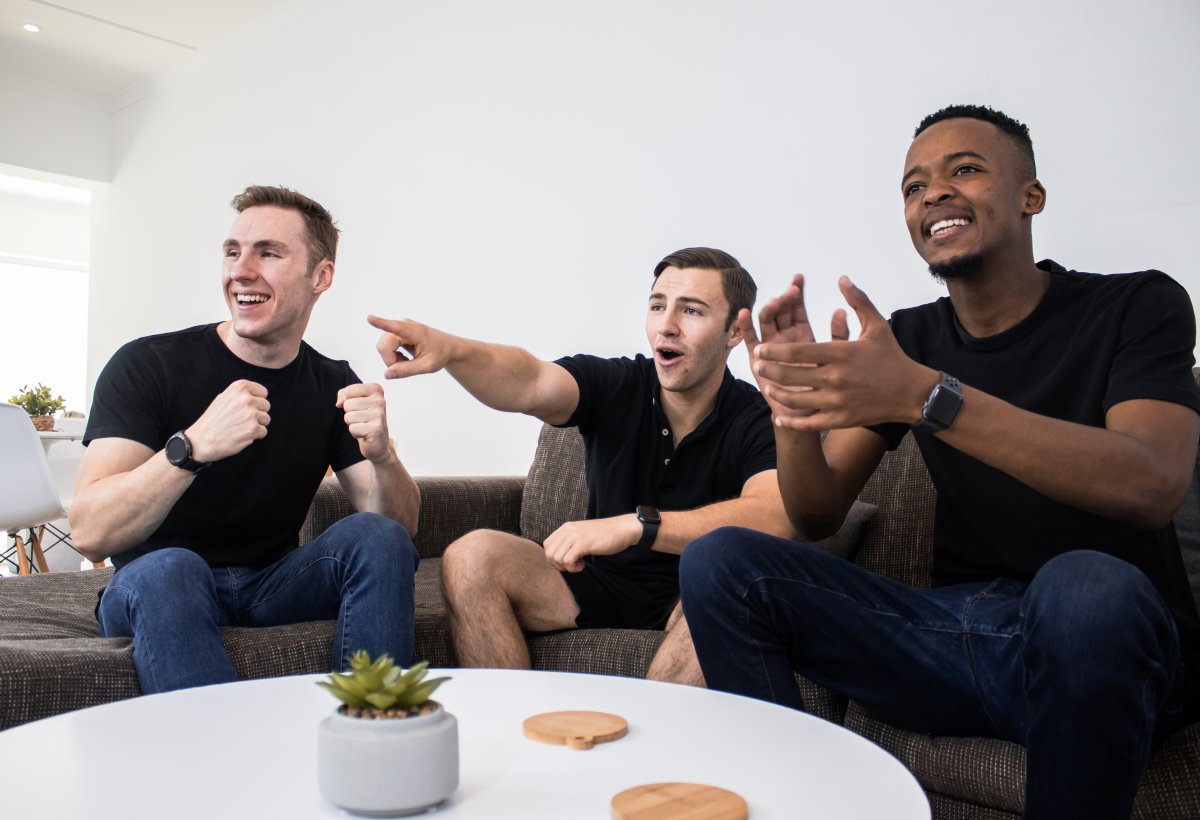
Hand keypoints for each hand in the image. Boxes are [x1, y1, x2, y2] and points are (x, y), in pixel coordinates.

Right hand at [186, 380, 269, 461]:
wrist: (201, 440)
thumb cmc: (212, 420)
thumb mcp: (223, 398)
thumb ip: (241, 394)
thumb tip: (257, 395)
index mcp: (239, 388)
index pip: (263, 392)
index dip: (257, 401)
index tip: (247, 408)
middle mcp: (246, 399)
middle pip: (266, 406)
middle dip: (257, 413)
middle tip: (242, 420)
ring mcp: (250, 414)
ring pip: (266, 419)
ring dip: (257, 425)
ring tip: (241, 427)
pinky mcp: (253, 429)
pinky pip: (263, 431)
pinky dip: (255, 435)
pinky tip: (241, 435)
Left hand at [337, 383, 391, 462]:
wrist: (378, 442)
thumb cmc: (365, 419)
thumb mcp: (355, 401)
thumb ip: (344, 395)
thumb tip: (339, 403)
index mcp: (376, 390)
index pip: (349, 391)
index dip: (347, 401)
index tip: (357, 407)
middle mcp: (380, 401)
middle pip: (347, 404)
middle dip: (350, 413)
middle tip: (361, 419)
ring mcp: (379, 415)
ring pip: (348, 417)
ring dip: (352, 424)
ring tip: (363, 426)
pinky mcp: (376, 429)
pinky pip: (352, 428)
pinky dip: (355, 433)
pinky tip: (365, 433)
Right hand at [368, 316, 457, 379]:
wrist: (447, 347)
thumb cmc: (440, 354)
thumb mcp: (427, 366)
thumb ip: (407, 370)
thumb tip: (387, 374)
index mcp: (415, 332)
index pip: (395, 327)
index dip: (381, 323)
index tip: (369, 318)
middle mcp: (404, 325)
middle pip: (383, 345)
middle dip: (390, 360)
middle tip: (405, 367)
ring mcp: (399, 327)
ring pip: (382, 347)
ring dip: (391, 359)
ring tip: (407, 362)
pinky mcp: (396, 331)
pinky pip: (385, 347)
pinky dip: (392, 356)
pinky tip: (404, 358)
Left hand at [542, 516, 641, 571]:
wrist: (622, 529)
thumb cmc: (605, 535)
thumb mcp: (582, 534)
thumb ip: (570, 541)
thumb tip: (559, 557)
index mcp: (566, 527)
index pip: (547, 545)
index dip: (553, 558)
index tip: (567, 562)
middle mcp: (568, 530)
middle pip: (549, 553)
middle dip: (558, 565)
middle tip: (572, 566)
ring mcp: (575, 536)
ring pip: (557, 558)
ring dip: (567, 567)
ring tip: (579, 564)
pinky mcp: (583, 544)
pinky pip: (567, 561)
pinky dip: (573, 568)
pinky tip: (583, 565)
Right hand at [740, 274, 847, 424]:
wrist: (811, 413)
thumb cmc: (827, 387)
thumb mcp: (838, 359)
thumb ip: (840, 336)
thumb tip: (841, 311)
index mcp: (803, 333)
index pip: (797, 307)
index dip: (797, 292)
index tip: (798, 280)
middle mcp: (784, 337)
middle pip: (780, 311)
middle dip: (783, 298)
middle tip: (790, 292)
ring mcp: (770, 347)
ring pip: (766, 322)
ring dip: (768, 310)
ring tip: (775, 303)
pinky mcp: (757, 359)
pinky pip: (749, 340)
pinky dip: (744, 326)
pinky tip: (744, 313)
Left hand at [753, 276, 934, 430]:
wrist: (912, 392)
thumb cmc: (891, 357)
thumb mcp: (876, 325)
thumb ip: (857, 301)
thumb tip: (842, 278)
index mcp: (840, 354)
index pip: (798, 351)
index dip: (775, 351)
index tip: (761, 349)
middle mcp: (836, 378)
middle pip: (791, 375)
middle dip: (769, 371)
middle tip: (757, 367)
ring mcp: (837, 401)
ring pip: (797, 400)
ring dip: (778, 393)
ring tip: (768, 387)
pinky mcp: (841, 420)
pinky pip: (810, 423)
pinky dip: (793, 421)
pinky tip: (780, 416)